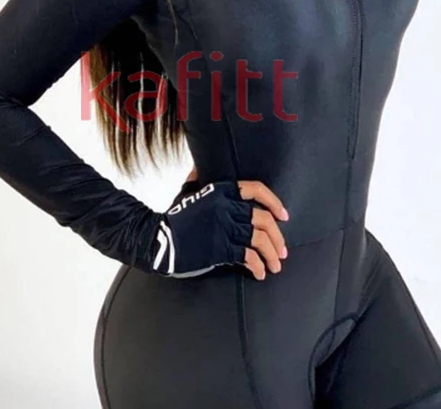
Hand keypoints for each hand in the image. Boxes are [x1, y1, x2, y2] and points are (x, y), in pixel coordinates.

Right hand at [154, 179, 288, 280]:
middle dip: (278, 237)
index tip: (283, 216)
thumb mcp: (186, 192)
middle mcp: (225, 207)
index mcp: (220, 191)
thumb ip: (197, 180)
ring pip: (259, 239)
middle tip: (283, 251)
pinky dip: (258, 266)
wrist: (157, 240)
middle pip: (263, 219)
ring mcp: (223, 228)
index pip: (255, 189)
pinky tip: (259, 273)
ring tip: (275, 266)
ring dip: (272, 254)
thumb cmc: (173, 217)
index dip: (273, 201)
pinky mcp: (219, 248)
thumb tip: (199, 167)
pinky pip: (247, 257)